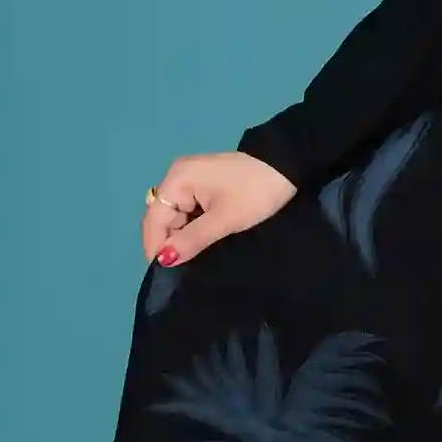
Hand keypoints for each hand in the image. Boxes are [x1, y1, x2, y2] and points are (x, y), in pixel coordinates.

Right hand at [141, 151, 298, 266]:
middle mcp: (176, 176)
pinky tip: (198, 242)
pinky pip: (187, 209)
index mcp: (176, 180)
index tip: (164, 274)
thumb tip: (163, 260)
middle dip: (168, 243)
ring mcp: (189, 178)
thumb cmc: (255, 193)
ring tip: (189, 260)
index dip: (155, 247)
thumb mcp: (224, 220)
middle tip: (179, 270)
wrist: (287, 167)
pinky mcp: (202, 183)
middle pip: (161, 217)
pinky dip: (191, 226)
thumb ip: (191, 240)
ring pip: (175, 215)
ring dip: (180, 236)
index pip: (154, 219)